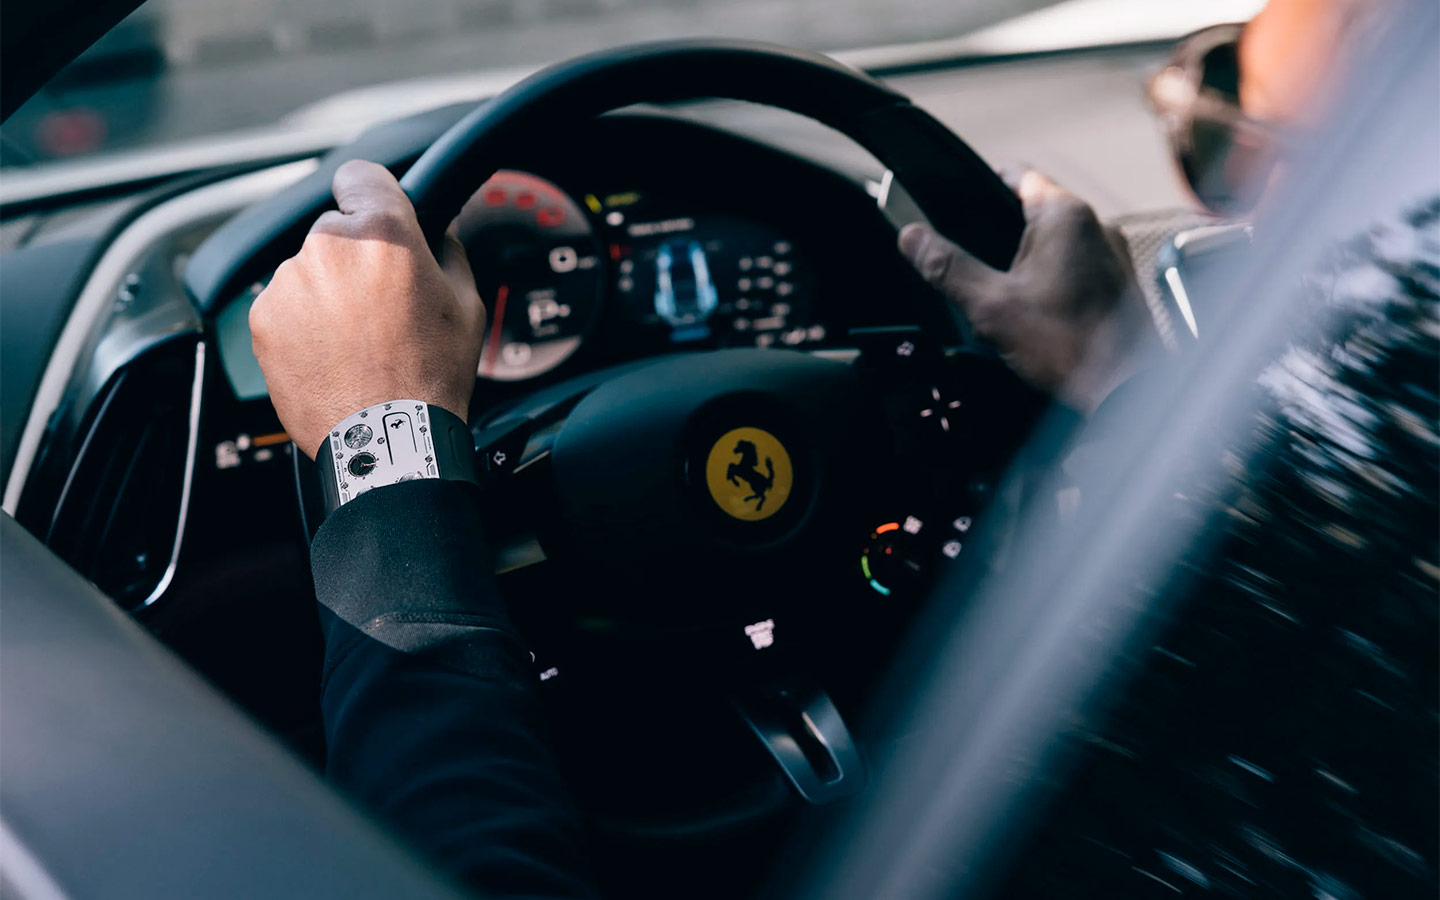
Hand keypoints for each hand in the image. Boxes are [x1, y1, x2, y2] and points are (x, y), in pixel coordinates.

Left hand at [250, 160, 484, 457]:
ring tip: (356, 339)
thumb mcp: (468, 305)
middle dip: (355, 257)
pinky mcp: (264, 317)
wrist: (387, 437)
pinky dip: (302, 322)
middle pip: (336, 230)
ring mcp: (290, 282)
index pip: (361, 174)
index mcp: (384, 233)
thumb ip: (449, 251)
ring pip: (309, 269)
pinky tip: (331, 353)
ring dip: (327, 292)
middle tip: (381, 303)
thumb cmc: (430, 377)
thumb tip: (437, 231)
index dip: (371, 192)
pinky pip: (285, 304)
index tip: (372, 209)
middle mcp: (328, 247)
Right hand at [898, 169, 1150, 414]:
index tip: (957, 203)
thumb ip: (946, 266)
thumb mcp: (991, 306)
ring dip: (1026, 264)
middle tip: (974, 270)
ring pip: (1055, 244)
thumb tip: (911, 236)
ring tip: (1003, 300)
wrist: (1126, 392)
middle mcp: (1096, 225)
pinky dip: (1051, 282)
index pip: (1016, 174)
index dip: (981, 186)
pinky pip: (1075, 268)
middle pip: (1033, 212)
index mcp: (1065, 214)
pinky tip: (1036, 316)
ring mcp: (1113, 254)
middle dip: (999, 237)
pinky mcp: (1119, 283)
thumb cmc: (1067, 345)